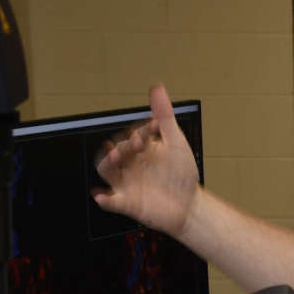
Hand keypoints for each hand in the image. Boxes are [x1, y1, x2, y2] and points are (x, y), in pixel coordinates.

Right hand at [93, 84, 200, 238]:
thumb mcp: (176, 143)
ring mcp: (127, 183)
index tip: (153, 127)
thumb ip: (165, 117)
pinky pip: (111, 202)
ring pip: (107, 171)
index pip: (133, 135)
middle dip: (124, 145)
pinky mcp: (128, 203)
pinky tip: (103, 197)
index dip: (141, 131)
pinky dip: (105, 200)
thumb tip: (157, 88)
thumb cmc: (181, 174)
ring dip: (108, 163)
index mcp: (140, 150)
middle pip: (117, 151)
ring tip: (115, 156)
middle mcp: (129, 164)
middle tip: (136, 142)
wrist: (190, 205)